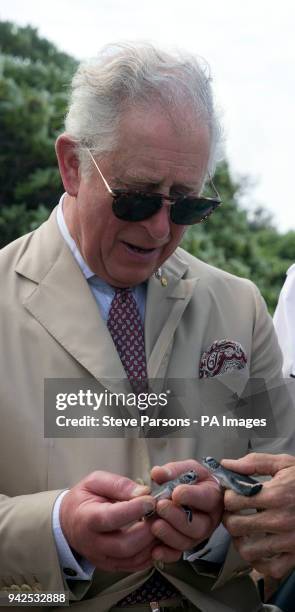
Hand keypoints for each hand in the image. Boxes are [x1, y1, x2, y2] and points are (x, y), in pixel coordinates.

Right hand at [60, 470, 155, 571]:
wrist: (68, 522)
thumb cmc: (84, 498)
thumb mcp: (96, 482)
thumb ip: (118, 485)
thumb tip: (143, 492)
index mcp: (86, 519)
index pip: (111, 518)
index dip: (133, 510)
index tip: (151, 499)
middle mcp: (93, 544)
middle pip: (124, 545)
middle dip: (147, 530)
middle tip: (160, 513)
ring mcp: (102, 559)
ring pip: (132, 559)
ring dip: (152, 542)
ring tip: (160, 523)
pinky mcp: (112, 566)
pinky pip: (135, 566)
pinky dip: (150, 553)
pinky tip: (156, 536)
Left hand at [149, 459, 222, 562]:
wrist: (192, 491)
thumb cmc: (192, 479)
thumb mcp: (187, 469)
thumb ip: (173, 471)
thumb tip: (157, 473)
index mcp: (213, 497)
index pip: (207, 498)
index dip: (192, 497)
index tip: (176, 493)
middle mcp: (209, 519)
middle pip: (198, 526)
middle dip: (178, 518)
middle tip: (161, 506)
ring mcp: (197, 535)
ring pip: (187, 541)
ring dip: (169, 534)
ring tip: (155, 524)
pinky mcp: (185, 545)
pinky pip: (177, 554)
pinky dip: (166, 554)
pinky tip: (155, 551)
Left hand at [222, 453, 294, 577]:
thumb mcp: (284, 464)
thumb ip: (255, 462)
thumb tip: (226, 464)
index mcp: (275, 495)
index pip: (233, 501)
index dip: (227, 496)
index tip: (232, 495)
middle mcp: (281, 520)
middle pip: (236, 526)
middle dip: (229, 518)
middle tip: (234, 513)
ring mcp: (289, 541)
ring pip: (248, 550)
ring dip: (240, 541)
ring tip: (243, 531)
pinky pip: (270, 569)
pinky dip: (259, 562)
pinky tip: (258, 549)